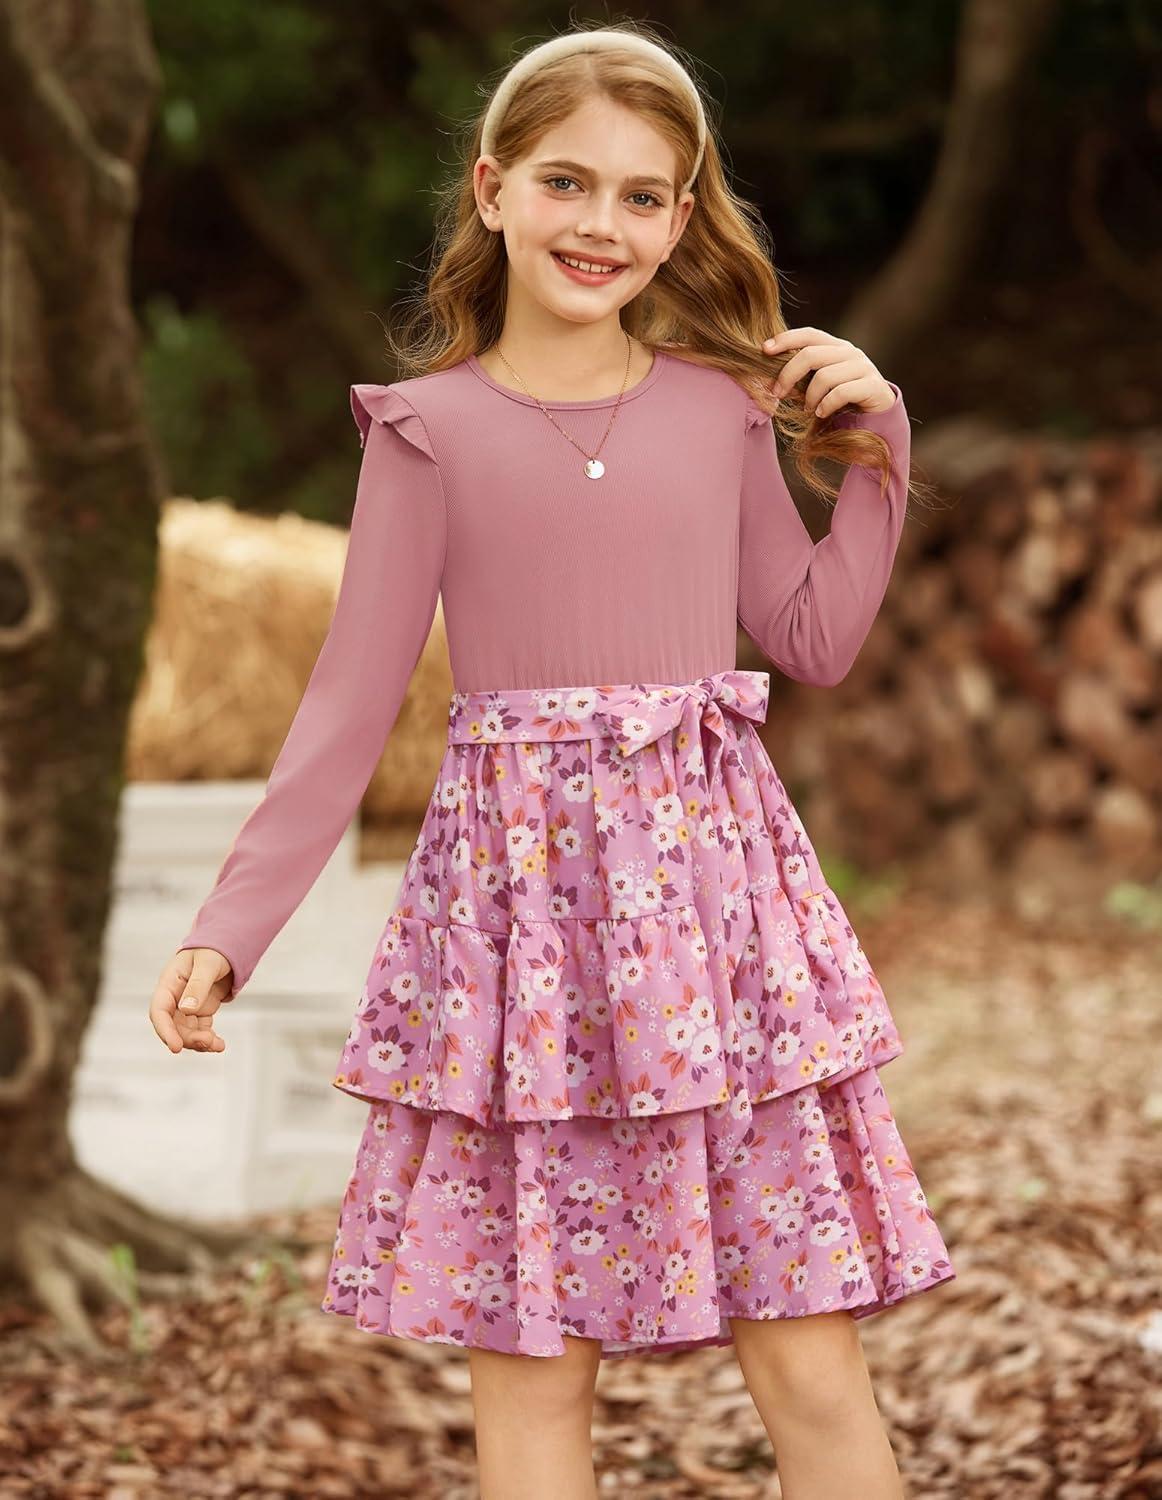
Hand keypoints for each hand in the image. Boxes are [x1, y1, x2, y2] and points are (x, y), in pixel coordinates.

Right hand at [149, 947, 232, 1053]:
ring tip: (218, 1046)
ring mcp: (186, 1006)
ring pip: (186, 1032)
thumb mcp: (207, 964)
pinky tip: (219, 1045)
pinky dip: (207, 1039)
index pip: (159, 1011)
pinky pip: (200, 1029)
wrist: (225, 946)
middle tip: (208, 1042)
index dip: (165, 1031)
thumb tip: (186, 1009)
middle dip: (188, 1039)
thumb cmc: (212, 950)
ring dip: (199, 1042)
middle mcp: (174, 998)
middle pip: (173, 1026)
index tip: (176, 1047)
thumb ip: (197, 985)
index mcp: (169, 983)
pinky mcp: (200, 1011)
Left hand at [761, 327, 896, 418]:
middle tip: (777, 393)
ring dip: (809, 397)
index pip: (809, 334)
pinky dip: (826, 405)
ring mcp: (863, 367)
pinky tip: (821, 413)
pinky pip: (841, 392)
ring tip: (808, 409)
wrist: (875, 417)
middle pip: (811, 354)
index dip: (786, 339)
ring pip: (824, 376)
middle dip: (788, 375)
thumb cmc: (840, 401)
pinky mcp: (872, 385)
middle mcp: (849, 352)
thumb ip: (798, 380)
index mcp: (835, 347)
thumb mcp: (816, 387)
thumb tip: (767, 380)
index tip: (764, 349)